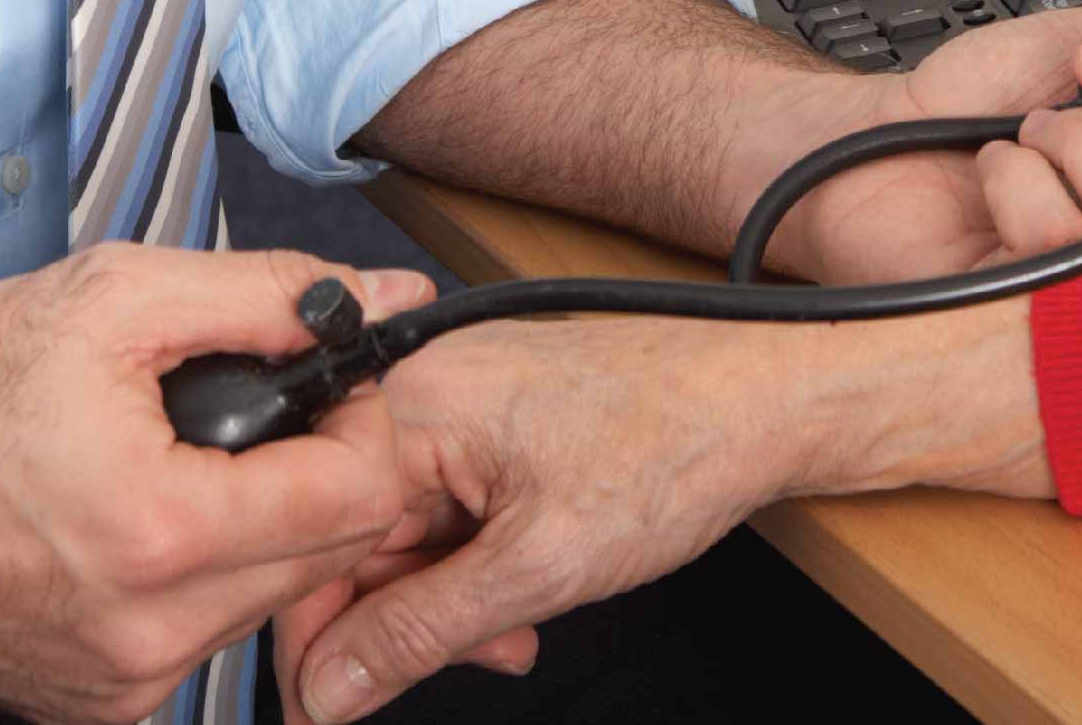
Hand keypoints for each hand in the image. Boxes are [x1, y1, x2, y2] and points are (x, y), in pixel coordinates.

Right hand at [0, 244, 435, 723]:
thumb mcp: (115, 297)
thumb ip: (267, 295)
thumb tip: (384, 297)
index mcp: (158, 536)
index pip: (361, 496)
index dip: (363, 416)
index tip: (324, 375)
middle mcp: (142, 637)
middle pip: (328, 553)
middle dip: (317, 469)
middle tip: (257, 405)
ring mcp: (114, 686)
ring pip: (269, 598)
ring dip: (260, 525)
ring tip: (188, 457)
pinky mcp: (89, 708)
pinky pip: (200, 637)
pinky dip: (198, 576)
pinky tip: (142, 518)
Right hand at [281, 305, 1048, 723]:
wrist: (771, 399)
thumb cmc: (677, 444)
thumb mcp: (537, 566)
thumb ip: (418, 631)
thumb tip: (333, 685)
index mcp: (408, 403)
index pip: (310, 538)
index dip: (318, 634)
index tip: (330, 701)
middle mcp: (422, 388)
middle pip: (354, 538)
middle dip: (402, 620)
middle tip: (464, 661)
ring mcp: (462, 401)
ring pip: (407, 533)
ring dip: (447, 601)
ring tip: (513, 631)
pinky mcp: (497, 419)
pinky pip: (450, 509)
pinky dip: (478, 566)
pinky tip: (523, 598)